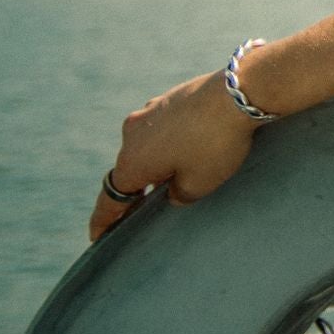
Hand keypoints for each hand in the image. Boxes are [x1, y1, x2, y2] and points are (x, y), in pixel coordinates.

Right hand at [87, 69, 259, 242]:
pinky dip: (171, 144)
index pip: (112, 200)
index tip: (96, 238)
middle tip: (141, 213)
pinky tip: (194, 148)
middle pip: (130, 171)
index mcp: (132, 162)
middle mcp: (131, 135)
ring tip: (177, 179)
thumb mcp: (199, 184)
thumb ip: (179, 195)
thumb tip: (172, 191)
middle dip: (137, 193)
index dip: (104, 222)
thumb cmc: (216, 144)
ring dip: (158, 165)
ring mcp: (148, 112)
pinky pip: (164, 129)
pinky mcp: (168, 99)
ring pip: (148, 147)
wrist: (236, 94)